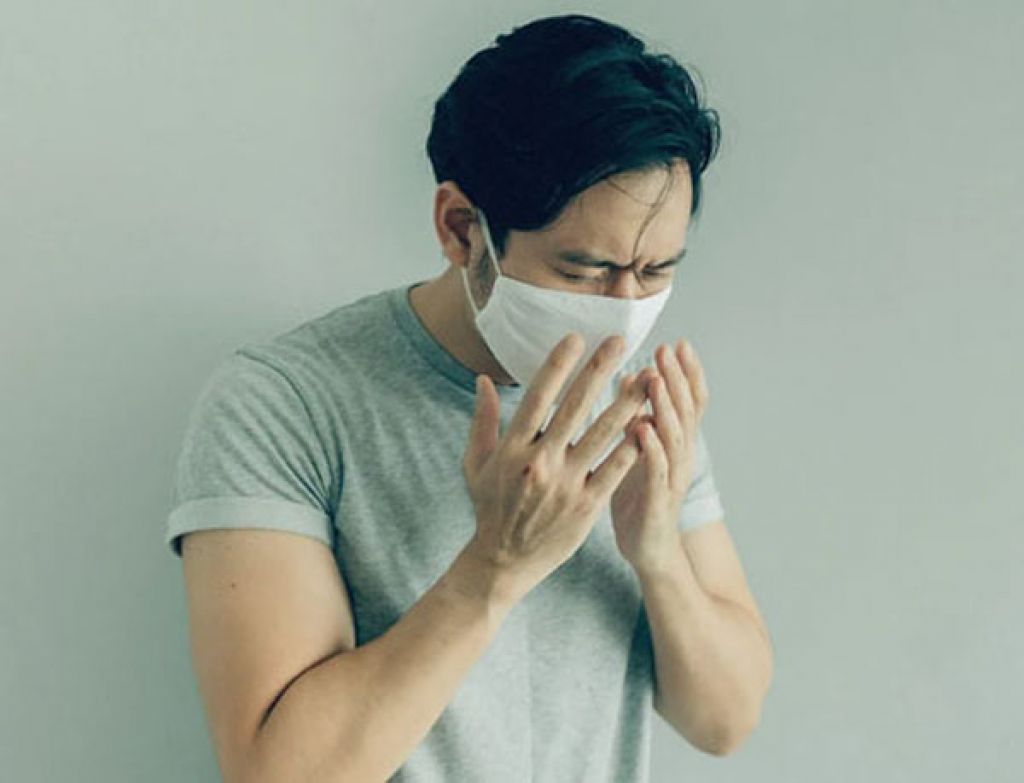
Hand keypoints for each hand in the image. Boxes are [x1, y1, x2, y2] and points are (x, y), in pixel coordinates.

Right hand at [461, 333, 648, 602]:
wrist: (502, 562)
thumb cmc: (490, 507)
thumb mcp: (476, 463)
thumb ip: (483, 420)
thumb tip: (484, 380)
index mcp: (512, 447)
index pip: (538, 396)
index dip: (558, 365)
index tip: (576, 338)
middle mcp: (539, 461)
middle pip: (575, 407)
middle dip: (599, 370)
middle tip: (620, 341)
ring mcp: (565, 484)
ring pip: (602, 435)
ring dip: (627, 403)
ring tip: (647, 378)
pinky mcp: (585, 506)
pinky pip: (614, 470)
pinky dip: (631, 446)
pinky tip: (649, 424)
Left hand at [610, 339, 709, 572]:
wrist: (649, 549)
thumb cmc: (640, 495)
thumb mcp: (639, 449)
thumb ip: (639, 413)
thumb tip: (633, 375)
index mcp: (677, 442)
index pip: (689, 401)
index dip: (687, 373)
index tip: (679, 343)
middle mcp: (682, 457)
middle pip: (686, 412)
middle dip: (677, 380)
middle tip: (667, 350)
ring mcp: (672, 479)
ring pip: (674, 438)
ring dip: (666, 407)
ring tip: (656, 380)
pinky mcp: (658, 502)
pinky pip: (656, 472)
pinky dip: (652, 449)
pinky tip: (642, 429)